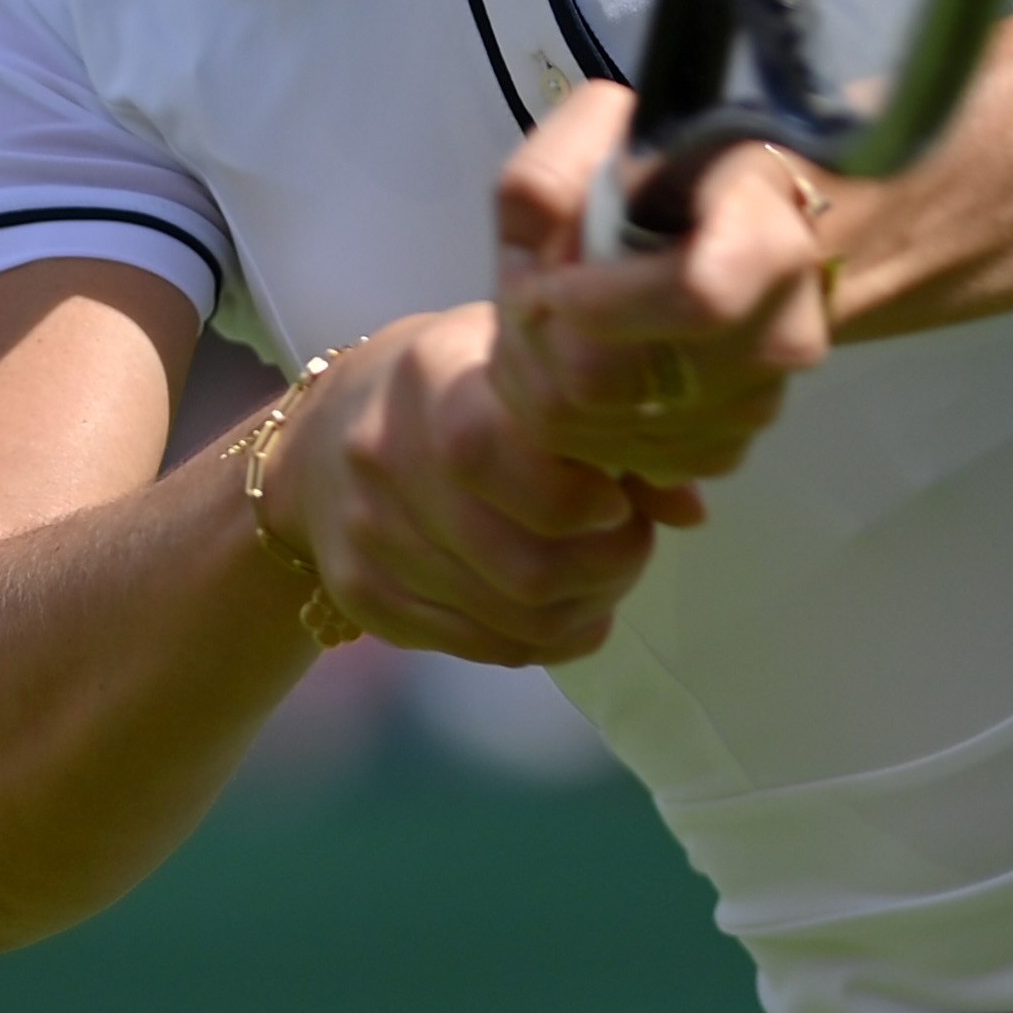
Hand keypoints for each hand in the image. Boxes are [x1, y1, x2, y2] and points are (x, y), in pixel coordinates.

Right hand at [255, 304, 685, 666]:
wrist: (325, 434)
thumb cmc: (458, 385)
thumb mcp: (524, 366)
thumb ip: (606, 423)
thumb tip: (688, 508)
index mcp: (432, 376)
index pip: (512, 461)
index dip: (588, 500)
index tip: (619, 495)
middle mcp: (385, 455)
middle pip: (528, 565)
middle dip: (610, 567)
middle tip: (629, 541)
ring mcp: (370, 534)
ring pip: (513, 620)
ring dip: (586, 608)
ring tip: (602, 572)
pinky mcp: (364, 594)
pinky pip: (481, 646)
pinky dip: (542, 640)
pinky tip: (562, 604)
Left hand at [489, 82, 837, 486]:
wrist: (739, 234)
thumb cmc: (669, 177)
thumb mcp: (600, 143)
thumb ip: (552, 178)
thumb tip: (537, 263)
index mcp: (768, 244)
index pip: (696, 298)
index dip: (600, 302)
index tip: (552, 282)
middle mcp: (778, 337)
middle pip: (608, 382)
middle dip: (535, 339)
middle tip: (524, 294)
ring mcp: (752, 406)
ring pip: (591, 428)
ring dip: (535, 378)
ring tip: (544, 322)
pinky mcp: (720, 452)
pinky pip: (608, 458)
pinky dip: (566, 418)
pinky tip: (574, 363)